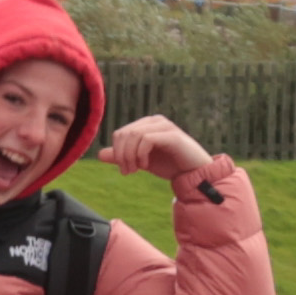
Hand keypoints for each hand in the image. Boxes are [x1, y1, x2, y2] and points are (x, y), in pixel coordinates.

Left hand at [102, 114, 216, 184]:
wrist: (195, 173)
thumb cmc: (170, 165)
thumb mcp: (141, 161)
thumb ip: (123, 156)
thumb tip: (100, 154)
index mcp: (147, 125)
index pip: (120, 133)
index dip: (117, 152)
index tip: (125, 170)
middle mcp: (155, 121)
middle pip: (124, 134)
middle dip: (121, 155)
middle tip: (128, 172)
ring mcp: (164, 126)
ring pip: (134, 135)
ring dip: (130, 156)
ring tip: (135, 169)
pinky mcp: (172, 135)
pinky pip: (146, 140)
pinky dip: (141, 154)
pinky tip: (145, 165)